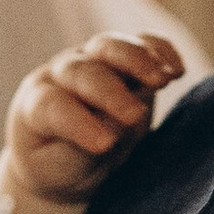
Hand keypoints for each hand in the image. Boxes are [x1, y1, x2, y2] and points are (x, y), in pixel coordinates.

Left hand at [3, 31, 185, 206]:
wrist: (68, 156)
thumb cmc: (59, 165)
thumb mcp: (62, 169)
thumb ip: (81, 149)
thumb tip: (117, 125)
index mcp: (36, 105)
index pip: (53, 106)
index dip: (78, 122)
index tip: (105, 144)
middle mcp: (61, 75)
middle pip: (83, 71)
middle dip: (110, 91)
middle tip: (134, 116)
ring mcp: (92, 60)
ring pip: (110, 46)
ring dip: (138, 60)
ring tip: (163, 79)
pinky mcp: (123, 59)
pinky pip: (142, 43)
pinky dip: (161, 51)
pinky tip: (177, 71)